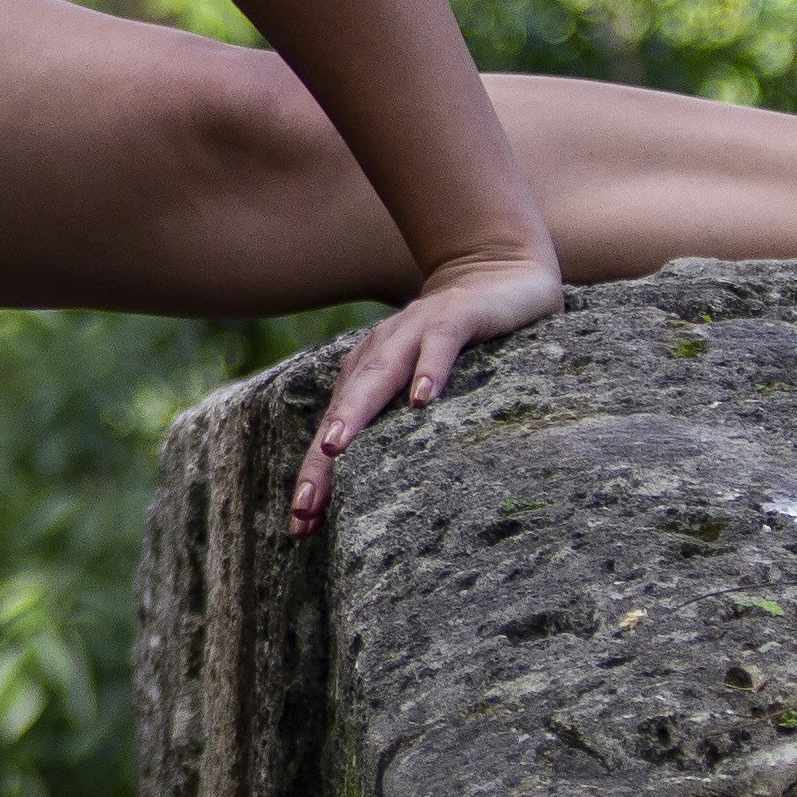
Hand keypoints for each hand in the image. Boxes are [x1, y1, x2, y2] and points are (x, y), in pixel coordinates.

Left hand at [292, 248, 562, 534]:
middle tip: (305, 503)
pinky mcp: (457, 317)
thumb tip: (370, 490)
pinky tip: (423, 400)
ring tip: (336, 447)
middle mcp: (382, 352)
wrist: (496, 272)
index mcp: (367, 372)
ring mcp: (416, 331)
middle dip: (321, 458)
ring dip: (355, 411)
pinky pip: (439, 344)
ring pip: (380, 374)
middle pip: (344, 408)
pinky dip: (429, 369)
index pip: (335, 429)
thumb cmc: (454, 342)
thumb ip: (395, 423)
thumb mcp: (417, 384)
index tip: (300, 525)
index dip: (317, 476)